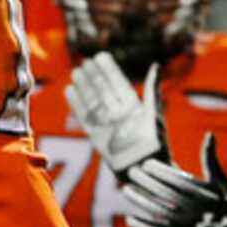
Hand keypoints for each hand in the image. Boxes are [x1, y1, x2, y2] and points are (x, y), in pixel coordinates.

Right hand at [62, 52, 162, 173]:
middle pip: (103, 91)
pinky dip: (77, 104)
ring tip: (76, 73)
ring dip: (84, 87)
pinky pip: (85, 118)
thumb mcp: (154, 113)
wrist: (145, 169)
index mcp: (134, 107)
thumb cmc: (155, 143)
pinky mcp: (97, 137)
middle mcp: (119, 114)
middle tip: (84, 63)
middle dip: (94, 77)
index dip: (110, 70)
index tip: (101, 56)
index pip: (118, 83)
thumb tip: (155, 65)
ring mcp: (107, 125)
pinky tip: (70, 91)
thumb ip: (152, 89)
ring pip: (93, 101)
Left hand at [120, 136, 226, 226]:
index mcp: (206, 193)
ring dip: (143, 202)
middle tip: (133, 172)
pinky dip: (146, 226)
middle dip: (148, 184)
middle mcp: (197, 209)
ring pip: (161, 212)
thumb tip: (209, 134)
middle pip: (167, 195)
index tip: (146, 164)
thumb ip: (211, 159)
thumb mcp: (223, 180)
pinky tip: (130, 219)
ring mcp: (190, 224)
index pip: (180, 181)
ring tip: (127, 190)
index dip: (162, 173)